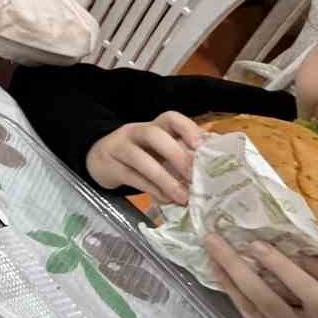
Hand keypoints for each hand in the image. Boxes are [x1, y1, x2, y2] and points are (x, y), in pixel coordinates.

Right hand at [84, 111, 203, 203]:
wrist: (100, 160)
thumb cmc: (140, 155)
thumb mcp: (160, 149)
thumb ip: (183, 153)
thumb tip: (217, 162)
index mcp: (154, 126)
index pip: (170, 118)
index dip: (187, 128)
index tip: (201, 147)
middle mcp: (136, 132)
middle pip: (153, 135)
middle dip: (176, 155)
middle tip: (194, 177)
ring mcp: (120, 147)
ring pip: (140, 158)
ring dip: (164, 179)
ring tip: (183, 197)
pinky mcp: (110, 166)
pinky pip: (131, 177)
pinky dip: (151, 189)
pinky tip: (166, 200)